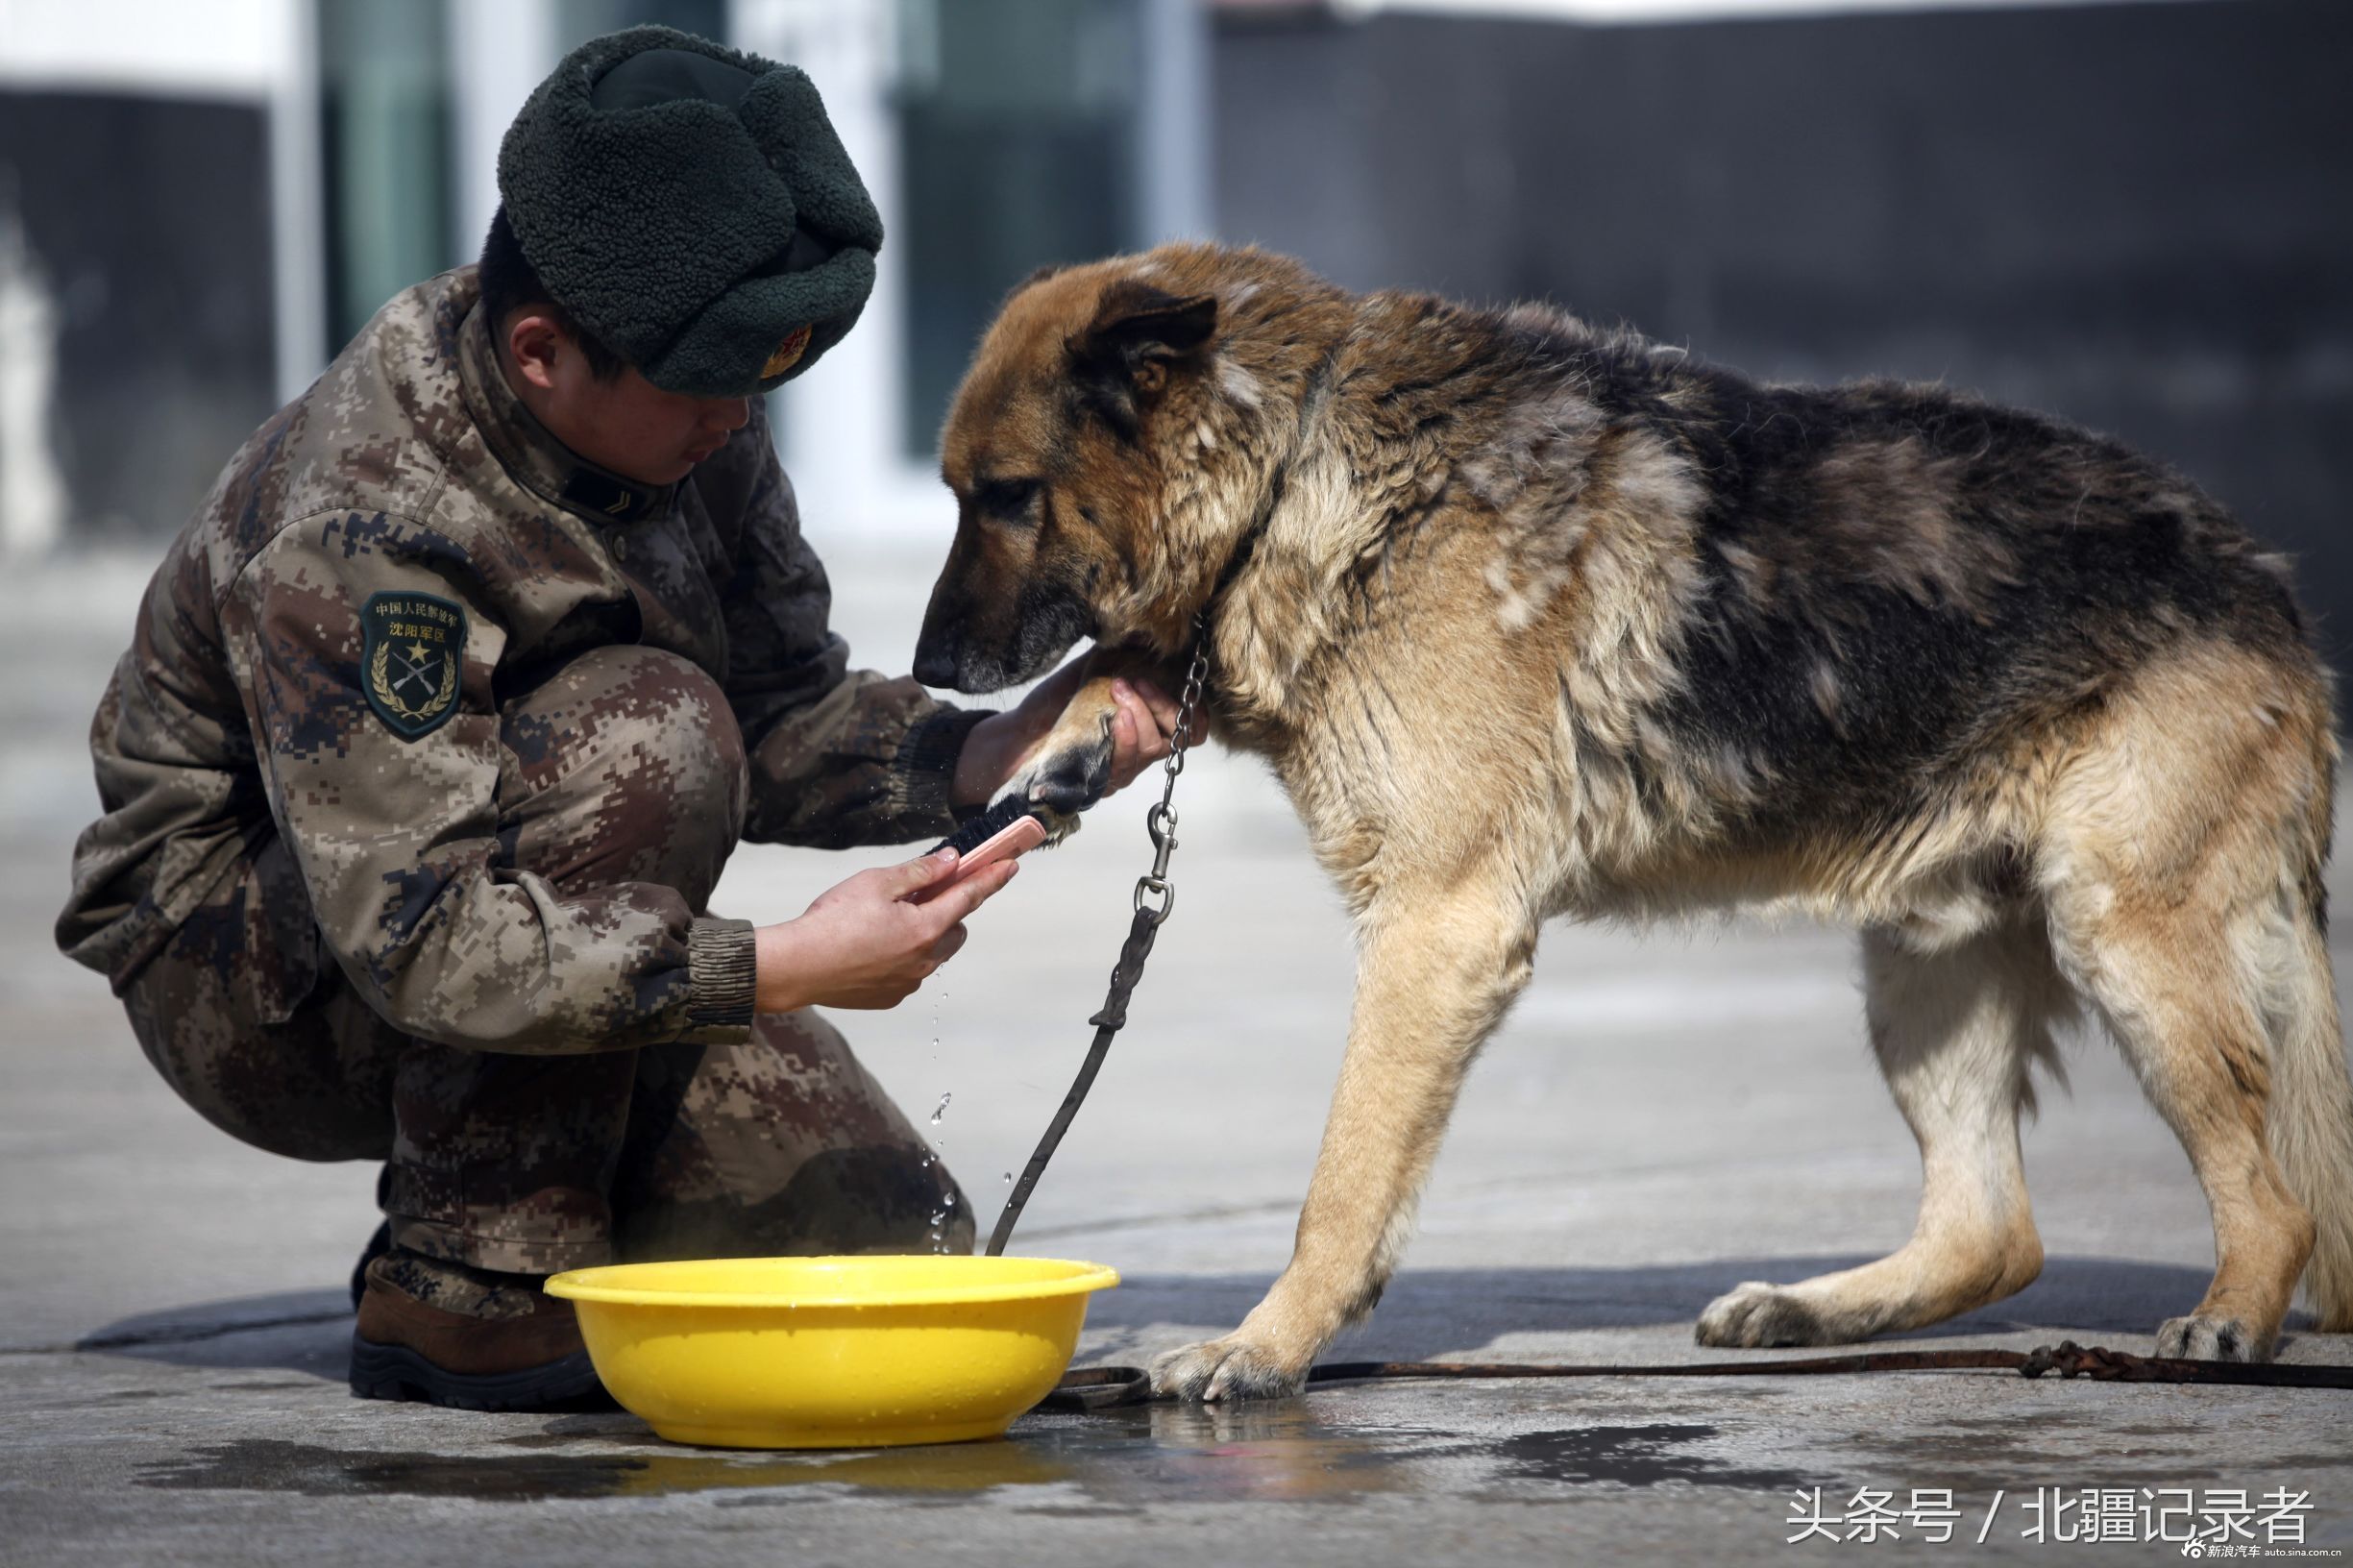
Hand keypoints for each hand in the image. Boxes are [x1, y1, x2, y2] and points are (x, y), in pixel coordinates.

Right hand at [753, 848, 1017, 1011]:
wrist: (796, 967)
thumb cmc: (832, 921)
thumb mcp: (876, 883)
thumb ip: (919, 872)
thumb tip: (950, 861)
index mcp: (926, 928)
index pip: (970, 897)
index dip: (991, 878)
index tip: (1010, 866)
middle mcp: (925, 960)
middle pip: (956, 929)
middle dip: (950, 910)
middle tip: (924, 893)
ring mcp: (908, 983)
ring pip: (934, 953)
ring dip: (927, 934)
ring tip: (891, 920)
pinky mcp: (889, 997)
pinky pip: (911, 973)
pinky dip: (904, 957)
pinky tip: (874, 946)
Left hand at [950, 658, 1188, 809]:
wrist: (1019, 734)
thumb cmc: (1056, 703)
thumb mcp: (1092, 669)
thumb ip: (1121, 654)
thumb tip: (1147, 628)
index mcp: (1145, 722)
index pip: (1191, 725)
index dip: (1196, 710)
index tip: (1180, 684)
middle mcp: (1141, 748)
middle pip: (1181, 737)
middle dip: (1165, 705)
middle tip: (1138, 681)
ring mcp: (1124, 767)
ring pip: (1154, 748)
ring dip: (1142, 714)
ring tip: (1119, 690)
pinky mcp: (1104, 780)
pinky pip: (1128, 764)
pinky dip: (1127, 735)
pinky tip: (1116, 717)